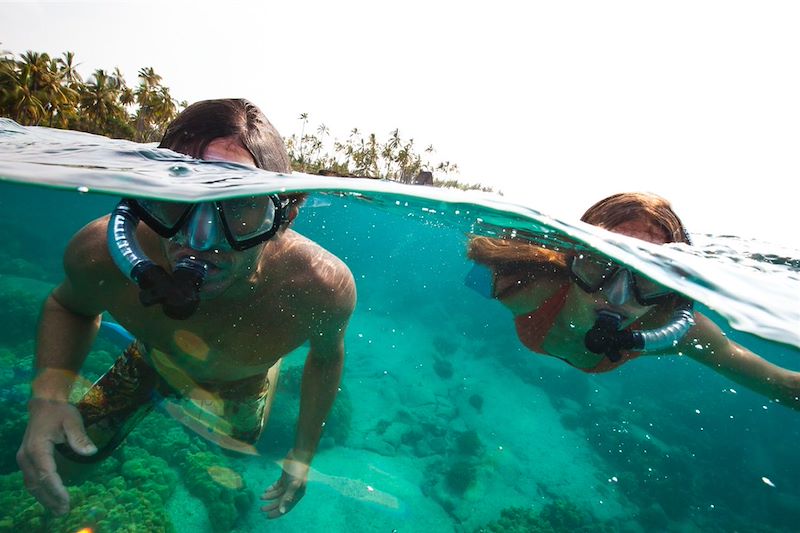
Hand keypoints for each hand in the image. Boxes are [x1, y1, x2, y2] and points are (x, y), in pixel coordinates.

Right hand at [16, 398, 96, 514]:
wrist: (45, 403)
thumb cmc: (60, 412)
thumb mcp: (73, 420)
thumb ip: (80, 437)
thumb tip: (91, 452)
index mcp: (37, 448)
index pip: (46, 474)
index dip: (56, 489)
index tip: (67, 500)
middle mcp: (26, 456)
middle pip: (37, 483)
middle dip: (51, 499)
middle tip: (65, 511)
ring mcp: (24, 459)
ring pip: (32, 484)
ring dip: (44, 498)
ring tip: (58, 510)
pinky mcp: (27, 460)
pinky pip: (31, 479)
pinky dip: (40, 490)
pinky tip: (51, 498)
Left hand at [260, 450, 309, 517]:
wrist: (299, 455)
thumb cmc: (297, 470)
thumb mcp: (293, 484)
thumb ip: (288, 498)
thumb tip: (282, 511)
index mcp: (296, 495)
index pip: (286, 507)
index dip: (277, 512)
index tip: (267, 516)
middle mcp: (293, 491)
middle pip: (280, 501)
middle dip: (271, 505)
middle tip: (261, 508)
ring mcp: (288, 484)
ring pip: (278, 494)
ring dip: (269, 496)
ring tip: (261, 497)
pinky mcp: (285, 478)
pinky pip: (277, 486)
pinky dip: (271, 489)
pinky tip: (266, 490)